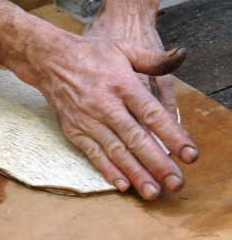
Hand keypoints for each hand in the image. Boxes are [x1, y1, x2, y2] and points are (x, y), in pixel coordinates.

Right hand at [22, 29, 196, 199]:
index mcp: (122, 84)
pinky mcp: (74, 130)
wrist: (49, 60)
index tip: (189, 154)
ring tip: (152, 192)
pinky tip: (123, 185)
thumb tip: (182, 55)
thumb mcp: (124, 48)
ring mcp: (88, 120)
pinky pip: (94, 154)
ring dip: (135, 173)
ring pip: (116, 151)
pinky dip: (108, 170)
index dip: (172, 136)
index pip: (152, 114)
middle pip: (136, 138)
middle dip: (158, 163)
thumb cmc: (91, 54)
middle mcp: (105, 105)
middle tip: (176, 182)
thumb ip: (154, 58)